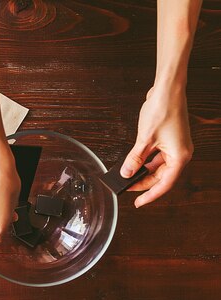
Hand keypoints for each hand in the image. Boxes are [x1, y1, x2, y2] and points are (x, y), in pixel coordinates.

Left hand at [121, 85, 192, 206]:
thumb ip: (134, 159)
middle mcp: (180, 153)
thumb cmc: (162, 110)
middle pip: (161, 176)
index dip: (150, 195)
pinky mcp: (169, 140)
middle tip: (127, 188)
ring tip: (127, 177)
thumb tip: (126, 173)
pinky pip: (157, 157)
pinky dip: (145, 161)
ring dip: (144, 172)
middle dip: (144, 183)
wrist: (168, 90)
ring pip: (158, 167)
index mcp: (179, 156)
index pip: (165, 184)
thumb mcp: (144, 139)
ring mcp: (175, 146)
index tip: (138, 203)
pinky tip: (134, 164)